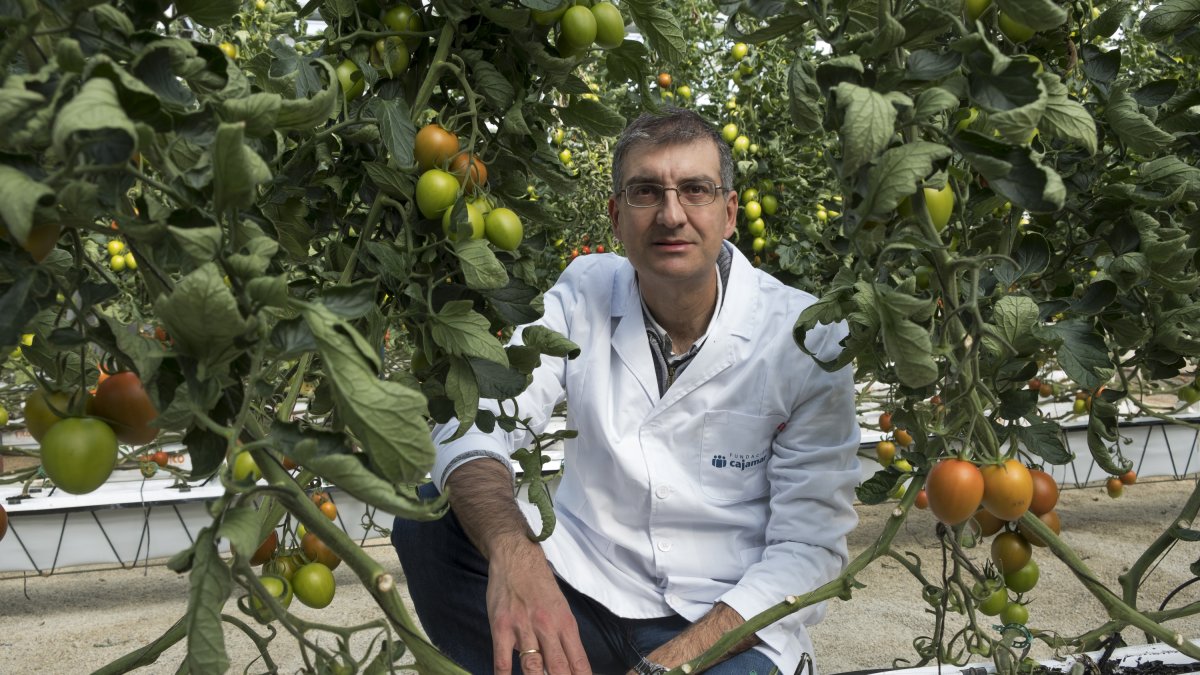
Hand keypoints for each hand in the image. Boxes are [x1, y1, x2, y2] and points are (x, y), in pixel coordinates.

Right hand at [487, 545, 591, 674]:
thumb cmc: (540, 584)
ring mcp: (523, 628)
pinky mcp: (501, 627)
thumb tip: (566, 665)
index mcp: (565, 623)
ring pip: (533, 667)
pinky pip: (502, 660)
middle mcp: (547, 627)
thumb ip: (562, 636)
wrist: (516, 557)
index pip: (579, 661)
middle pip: (559, 668)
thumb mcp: (560, 607)